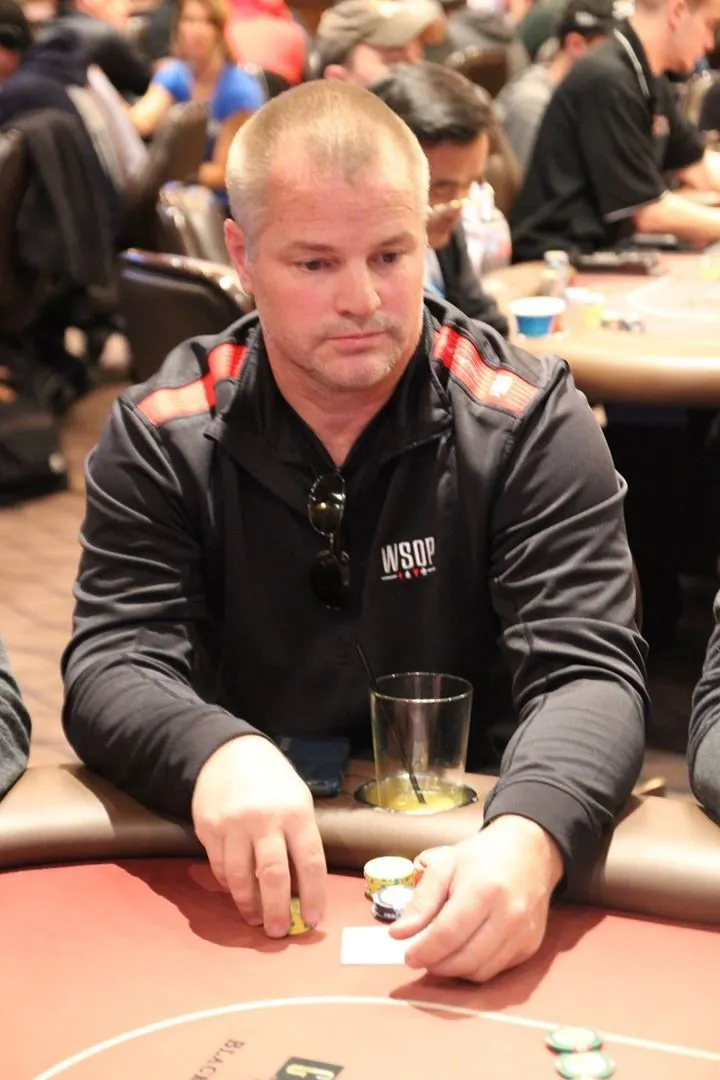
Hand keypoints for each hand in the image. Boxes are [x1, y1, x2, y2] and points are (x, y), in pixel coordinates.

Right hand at [191, 735, 326, 936]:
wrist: (228, 752)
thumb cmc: (273, 781)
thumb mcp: (297, 799)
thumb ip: (300, 838)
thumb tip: (302, 889)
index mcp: (296, 812)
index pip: (310, 862)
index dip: (313, 896)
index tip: (312, 920)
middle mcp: (264, 819)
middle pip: (273, 876)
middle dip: (277, 911)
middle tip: (278, 932)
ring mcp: (233, 824)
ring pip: (241, 878)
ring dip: (249, 904)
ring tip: (255, 918)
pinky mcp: (209, 829)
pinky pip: (221, 867)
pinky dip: (230, 884)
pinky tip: (238, 891)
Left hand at [390, 815, 563, 981]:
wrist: (529, 852)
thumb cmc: (482, 857)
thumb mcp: (445, 866)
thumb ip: (421, 900)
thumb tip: (398, 934)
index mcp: (482, 890)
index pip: (448, 934)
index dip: (424, 951)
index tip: (408, 956)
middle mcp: (508, 915)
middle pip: (465, 959)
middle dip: (437, 964)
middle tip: (421, 957)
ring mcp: (523, 933)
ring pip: (481, 972)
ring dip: (455, 971)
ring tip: (440, 956)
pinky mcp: (531, 946)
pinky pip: (497, 970)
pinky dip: (476, 968)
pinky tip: (464, 952)